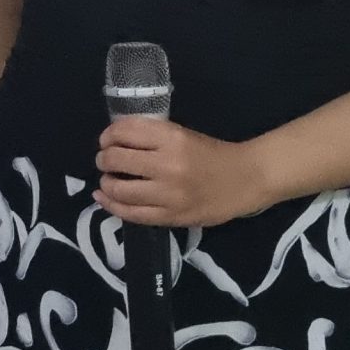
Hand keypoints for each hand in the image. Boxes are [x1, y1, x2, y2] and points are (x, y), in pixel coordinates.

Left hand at [94, 117, 272, 229]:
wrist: (245, 180)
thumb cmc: (212, 153)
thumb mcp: (182, 134)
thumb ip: (151, 137)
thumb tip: (114, 141)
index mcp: (172, 138)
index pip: (125, 132)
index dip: (109, 135)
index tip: (107, 139)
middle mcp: (167, 165)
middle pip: (117, 159)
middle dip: (104, 159)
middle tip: (105, 160)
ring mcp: (168, 194)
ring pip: (119, 189)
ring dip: (106, 183)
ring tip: (108, 180)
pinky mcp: (170, 217)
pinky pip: (131, 214)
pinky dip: (111, 205)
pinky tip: (104, 198)